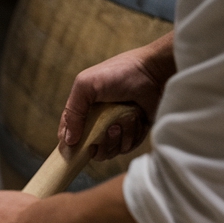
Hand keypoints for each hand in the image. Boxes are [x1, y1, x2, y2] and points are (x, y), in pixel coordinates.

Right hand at [59, 32, 175, 159]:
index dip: (70, 145)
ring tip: (125, 118)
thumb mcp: (86, 85)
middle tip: (110, 128)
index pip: (69, 136)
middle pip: (91, 150)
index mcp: (84, 112)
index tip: (76, 146)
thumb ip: (72, 112)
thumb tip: (68, 141)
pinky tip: (137, 118)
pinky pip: (127, 147)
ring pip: (110, 151)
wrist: (154, 70)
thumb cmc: (119, 73)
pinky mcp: (134, 133)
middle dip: (100, 144)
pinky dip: (132, 135)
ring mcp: (116, 129)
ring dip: (118, 138)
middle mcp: (98, 124)